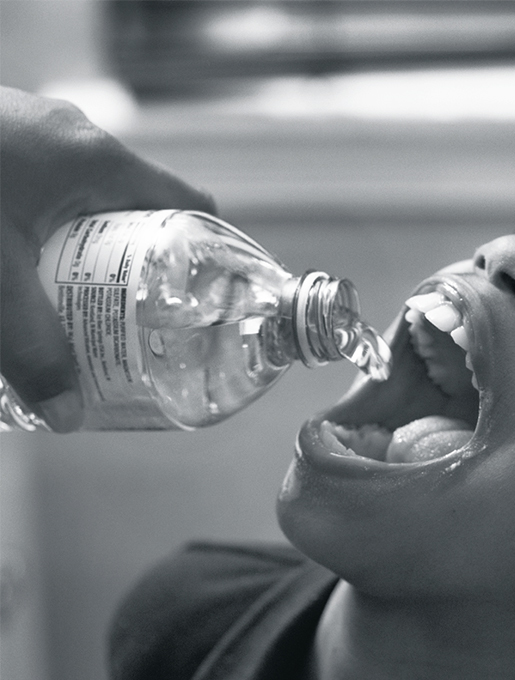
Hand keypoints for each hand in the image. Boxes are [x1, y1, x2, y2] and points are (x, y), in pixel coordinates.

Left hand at [0, 86, 216, 430]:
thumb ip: (31, 349)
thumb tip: (69, 415)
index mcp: (97, 161)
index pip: (189, 209)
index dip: (210, 261)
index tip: (209, 310)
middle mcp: (76, 146)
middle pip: (141, 222)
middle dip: (143, 283)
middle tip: (140, 335)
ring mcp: (37, 144)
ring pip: (93, 217)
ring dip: (93, 270)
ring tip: (84, 322)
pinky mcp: (6, 155)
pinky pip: (52, 207)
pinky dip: (53, 249)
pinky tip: (30, 288)